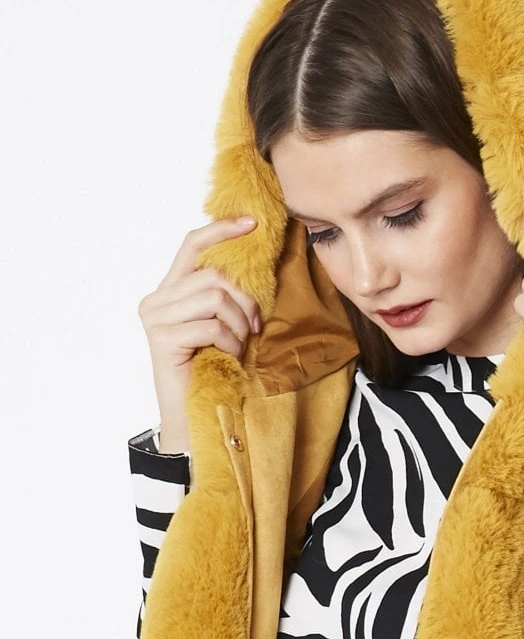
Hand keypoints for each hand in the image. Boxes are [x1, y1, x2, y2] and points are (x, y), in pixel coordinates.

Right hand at [138, 217, 260, 450]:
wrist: (193, 415)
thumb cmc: (213, 370)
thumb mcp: (222, 325)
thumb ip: (225, 296)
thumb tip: (254, 265)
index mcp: (170, 291)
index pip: (191, 244)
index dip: (221, 230)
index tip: (251, 223)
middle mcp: (156, 300)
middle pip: (212, 275)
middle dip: (245, 300)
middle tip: (254, 328)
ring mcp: (155, 318)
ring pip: (215, 297)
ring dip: (239, 324)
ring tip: (238, 345)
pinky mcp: (162, 339)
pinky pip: (211, 325)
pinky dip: (230, 342)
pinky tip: (228, 357)